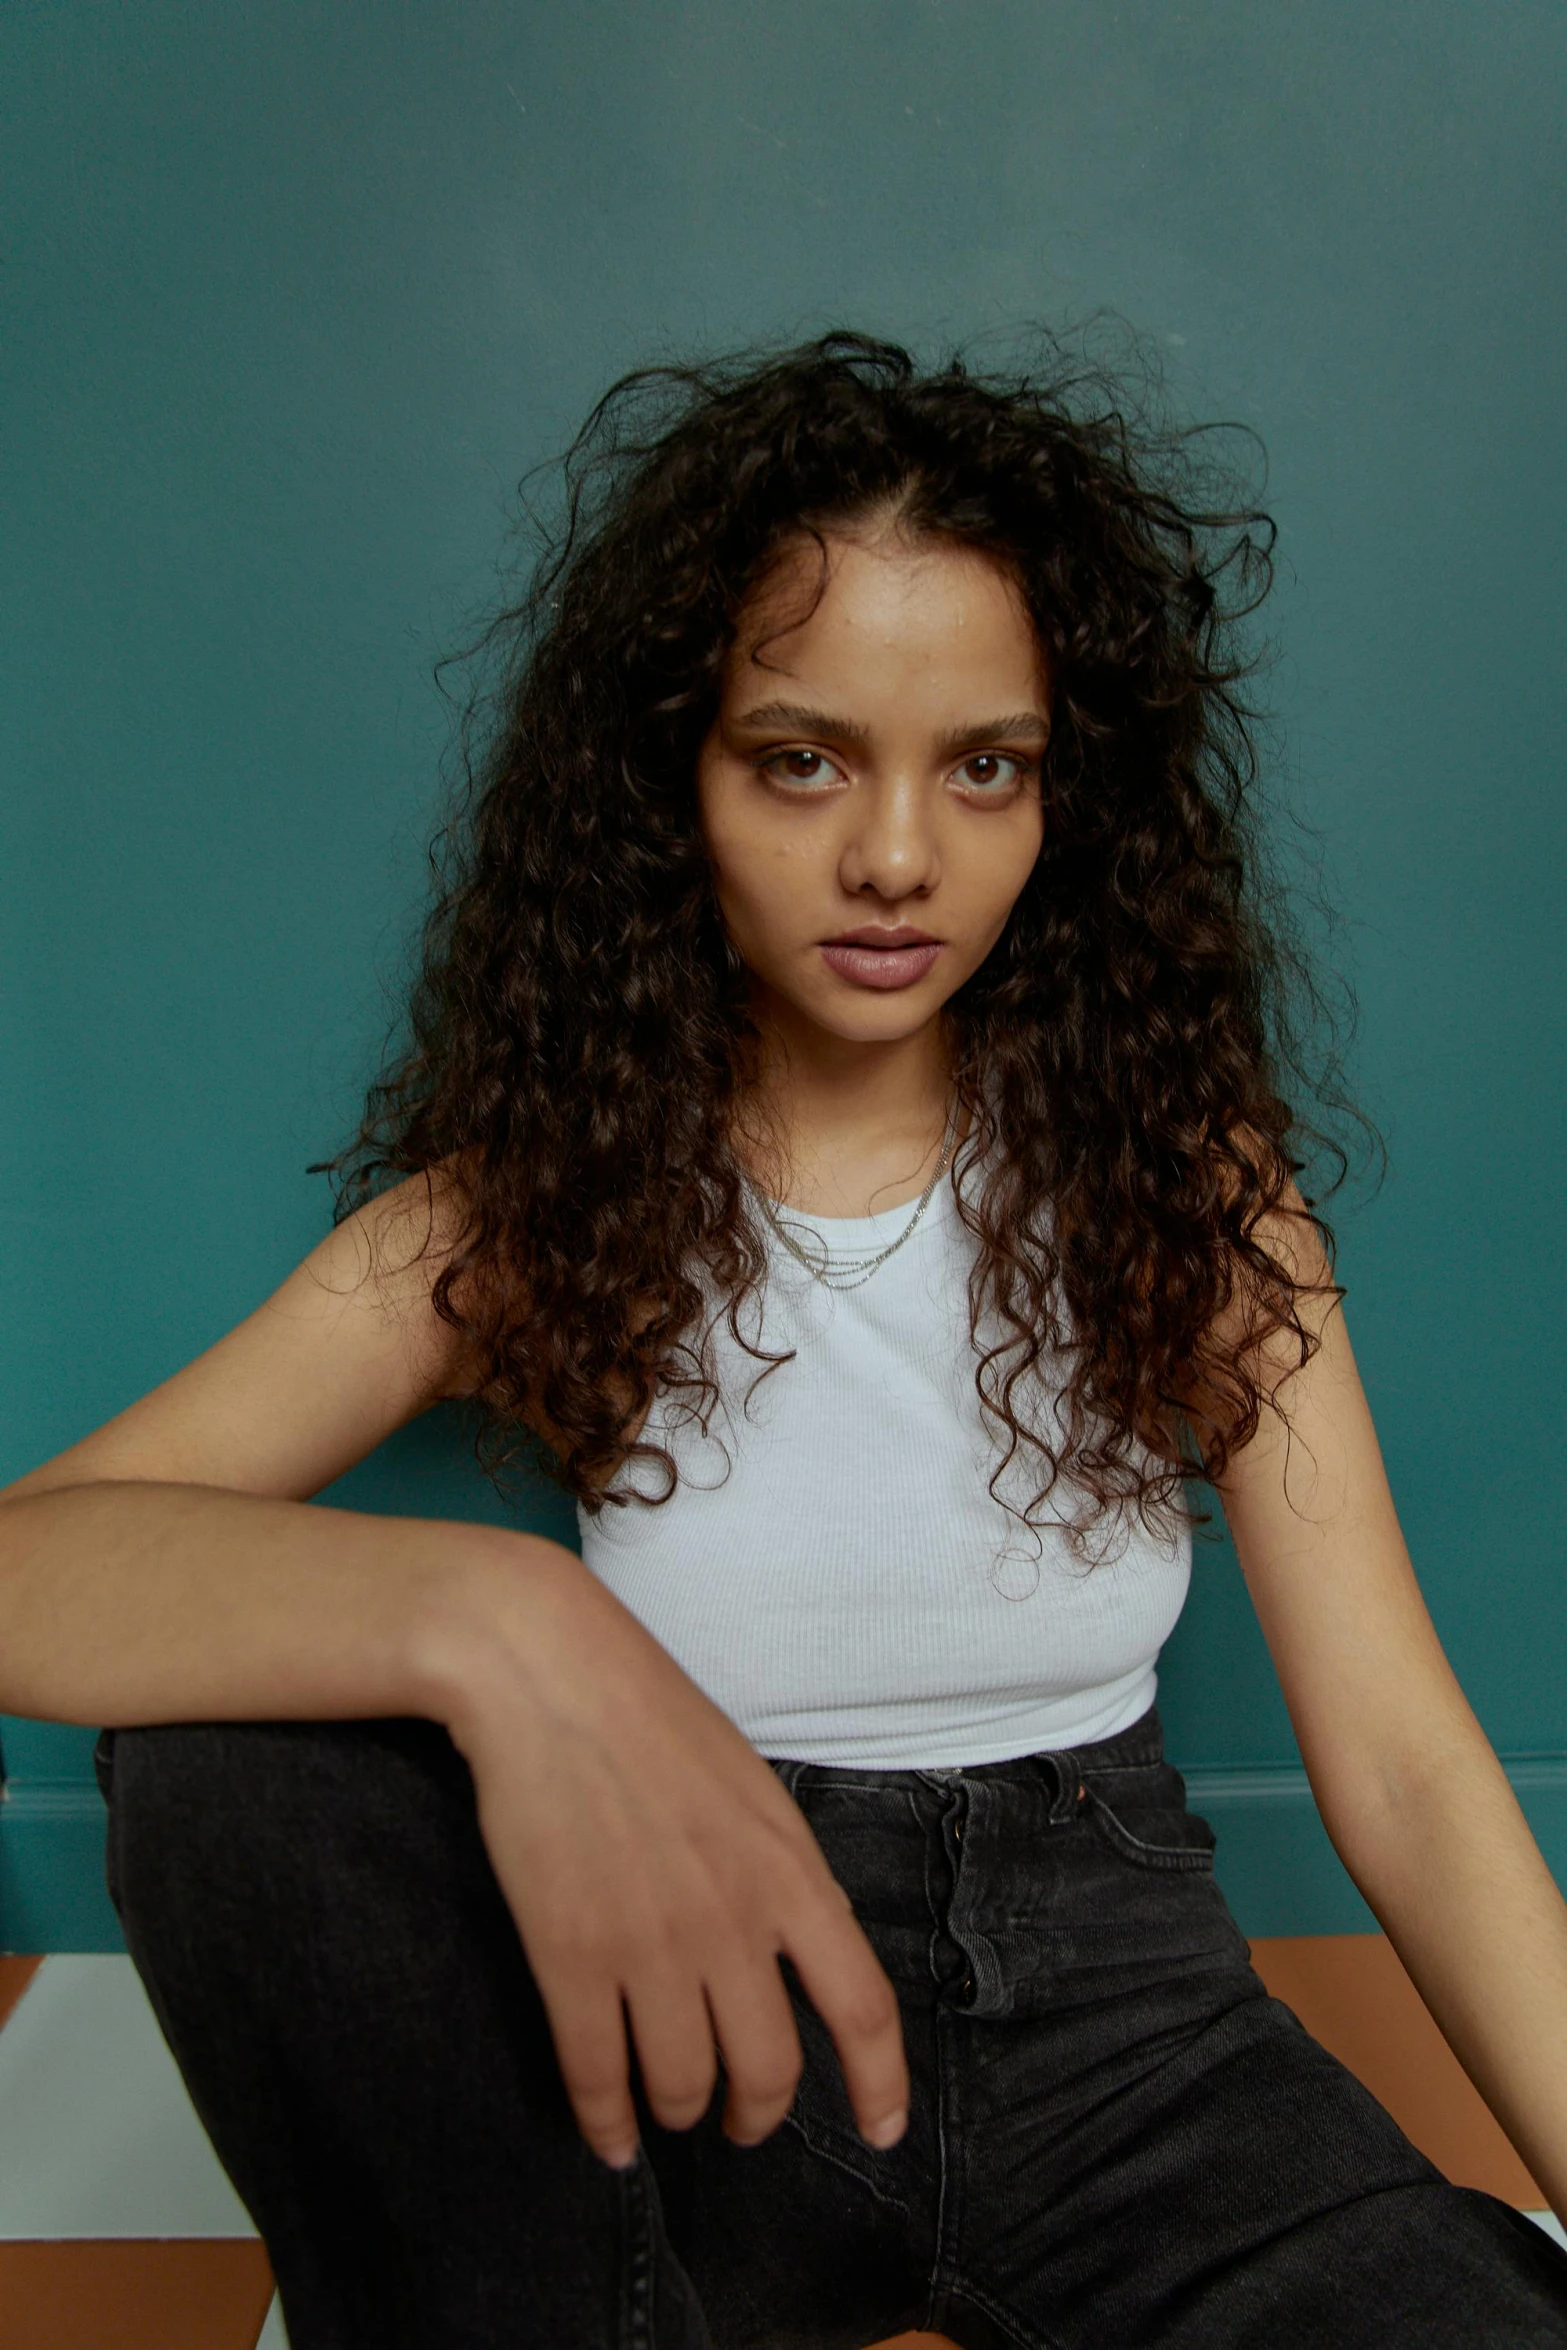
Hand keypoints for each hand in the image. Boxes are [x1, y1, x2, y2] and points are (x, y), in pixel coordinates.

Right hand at [427, 1537, 910, 2168]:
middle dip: (754, 2113)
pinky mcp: (570, 1954)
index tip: (880, 2133)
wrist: (549, 1673)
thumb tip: (797, 1953)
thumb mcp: (753, 1790)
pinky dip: (602, 2122)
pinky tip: (606, 2134)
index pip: (862, 2006)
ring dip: (676, 2111)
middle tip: (736, 2118)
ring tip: (666, 2107)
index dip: (879, 2085)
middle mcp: (732, 1921)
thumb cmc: (649, 1716)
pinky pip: (597, 2074)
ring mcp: (650, 1943)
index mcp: (790, 1872)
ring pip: (681, 2084)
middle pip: (768, 2068)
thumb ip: (781, 1875)